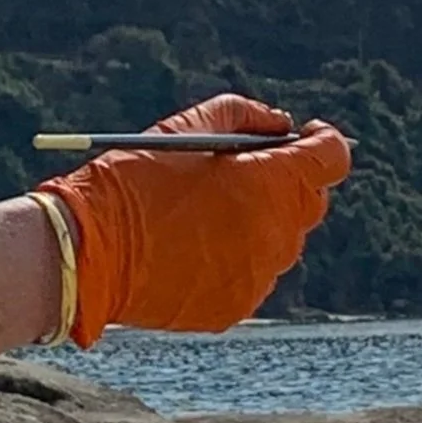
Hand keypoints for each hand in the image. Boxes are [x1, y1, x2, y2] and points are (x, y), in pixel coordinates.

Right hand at [37, 95, 351, 341]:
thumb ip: (246, 116)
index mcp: (272, 183)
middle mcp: (277, 233)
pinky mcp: (236, 306)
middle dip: (290, 183)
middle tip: (249, 175)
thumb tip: (283, 126)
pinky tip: (192, 249)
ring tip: (207, 215)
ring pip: (281, 243)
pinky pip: (253, 275)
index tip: (304, 139)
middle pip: (310, 203)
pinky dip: (236, 260)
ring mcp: (259, 275)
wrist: (89, 252)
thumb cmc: (133, 180)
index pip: (332, 158)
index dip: (321, 144)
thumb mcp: (187, 127)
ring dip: (261, 224)